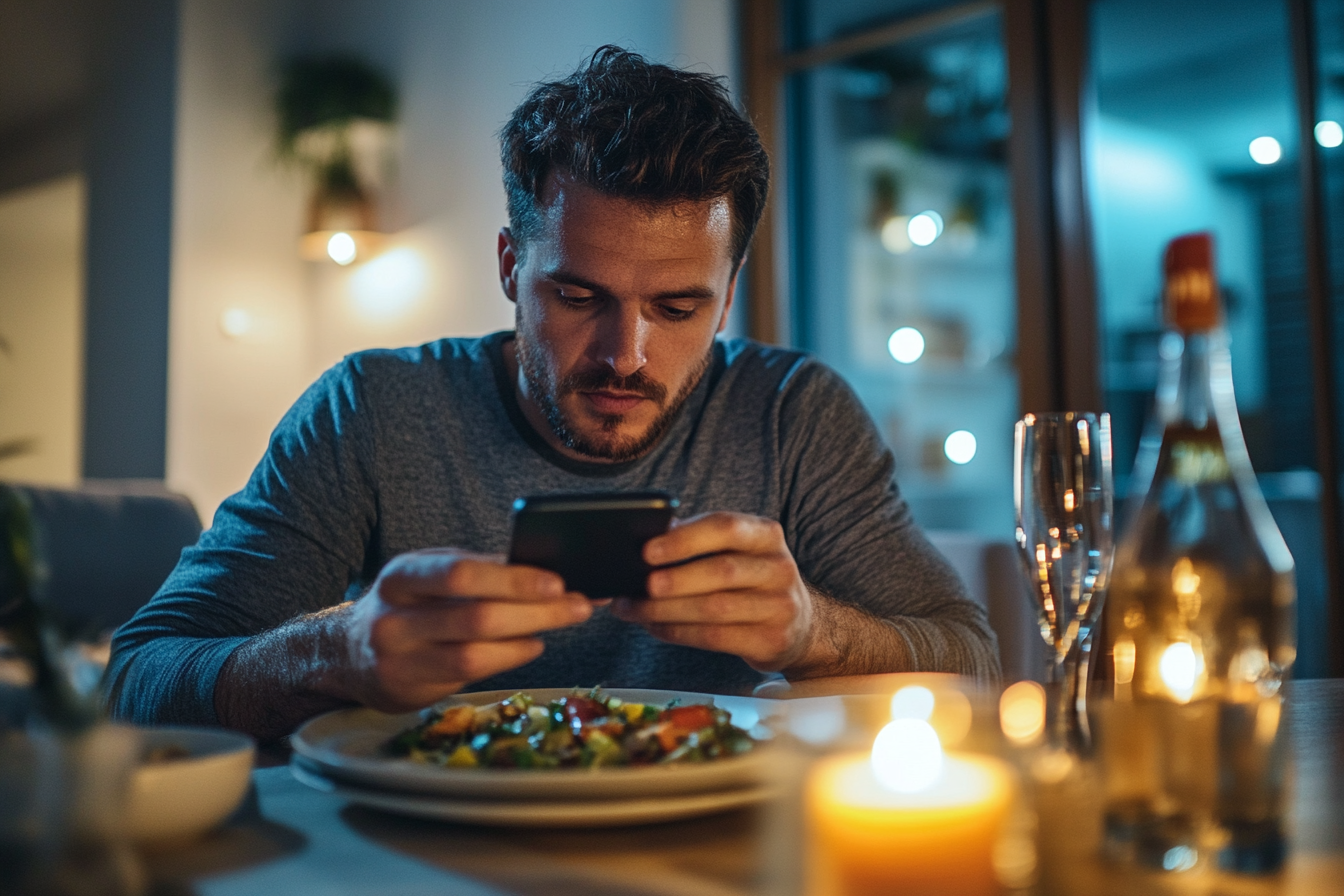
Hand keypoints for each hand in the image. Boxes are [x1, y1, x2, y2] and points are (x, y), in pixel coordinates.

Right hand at [338, 549, 592, 711]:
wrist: (348, 652)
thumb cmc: (407, 604)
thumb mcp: (428, 575)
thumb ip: (477, 571)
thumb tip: (543, 569)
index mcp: (402, 576)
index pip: (460, 574)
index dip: (511, 579)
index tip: (556, 582)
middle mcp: (395, 617)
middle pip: (475, 615)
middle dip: (536, 610)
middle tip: (578, 605)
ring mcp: (399, 657)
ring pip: (475, 651)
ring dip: (528, 636)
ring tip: (562, 622)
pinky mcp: (408, 689)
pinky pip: (470, 674)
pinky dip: (509, 657)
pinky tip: (531, 645)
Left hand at [610, 513, 815, 670]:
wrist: (798, 624)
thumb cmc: (750, 581)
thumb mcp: (736, 552)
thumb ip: (697, 542)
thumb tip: (645, 541)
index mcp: (766, 535)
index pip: (726, 527)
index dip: (685, 539)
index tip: (648, 551)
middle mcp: (779, 568)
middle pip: (722, 571)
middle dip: (674, 579)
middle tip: (640, 585)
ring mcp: (780, 606)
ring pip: (715, 608)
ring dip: (666, 610)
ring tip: (633, 609)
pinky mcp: (771, 640)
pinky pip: (715, 637)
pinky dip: (678, 631)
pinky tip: (655, 627)